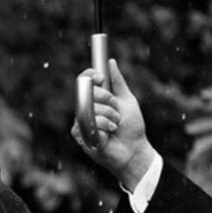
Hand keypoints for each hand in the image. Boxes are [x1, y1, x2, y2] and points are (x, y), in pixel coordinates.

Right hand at [71, 59, 156, 191]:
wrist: (133, 150)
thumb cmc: (132, 127)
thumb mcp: (128, 100)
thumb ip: (118, 82)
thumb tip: (110, 62)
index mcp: (97, 98)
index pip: (85, 81)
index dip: (90, 75)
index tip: (100, 76)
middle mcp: (87, 107)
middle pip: (87, 92)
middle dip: (106, 99)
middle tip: (117, 111)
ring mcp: (81, 120)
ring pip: (89, 108)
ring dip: (108, 116)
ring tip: (115, 126)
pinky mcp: (78, 133)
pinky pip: (86, 123)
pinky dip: (102, 127)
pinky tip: (108, 134)